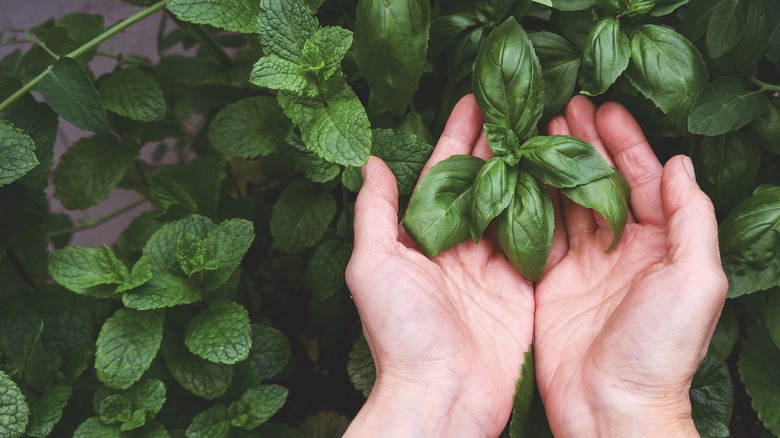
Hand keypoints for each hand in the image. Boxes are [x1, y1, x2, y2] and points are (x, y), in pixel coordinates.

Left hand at [344, 95, 534, 436]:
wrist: (443, 394)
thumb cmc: (401, 333)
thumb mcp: (374, 266)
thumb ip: (375, 213)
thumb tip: (371, 163)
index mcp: (424, 238)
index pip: (443, 175)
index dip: (457, 138)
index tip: (475, 101)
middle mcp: (459, 247)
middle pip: (483, 184)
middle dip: (499, 144)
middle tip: (521, 105)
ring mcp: (493, 267)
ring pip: (516, 206)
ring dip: (529, 169)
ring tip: (548, 129)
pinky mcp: (523, 288)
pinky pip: (541, 241)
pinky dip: (553, 210)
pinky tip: (565, 178)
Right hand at [534, 96, 727, 436]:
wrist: (611, 405)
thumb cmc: (660, 348)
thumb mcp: (696, 281)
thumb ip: (691, 221)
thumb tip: (679, 165)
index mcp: (661, 245)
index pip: (643, 180)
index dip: (626, 144)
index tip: (603, 110)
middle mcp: (621, 249)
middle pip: (602, 184)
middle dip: (586, 145)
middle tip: (563, 108)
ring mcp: (583, 265)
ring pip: (568, 202)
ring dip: (555, 166)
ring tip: (537, 131)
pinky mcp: (550, 282)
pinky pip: (539, 232)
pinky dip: (529, 203)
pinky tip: (516, 176)